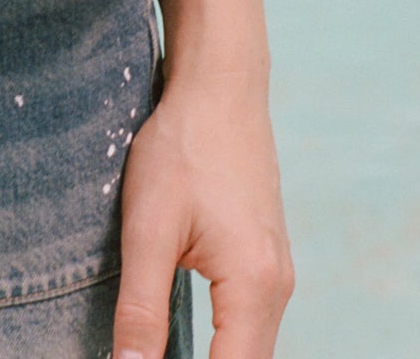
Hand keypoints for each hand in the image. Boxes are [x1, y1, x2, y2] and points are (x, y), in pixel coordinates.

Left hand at [111, 72, 293, 358]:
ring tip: (160, 352)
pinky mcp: (266, 259)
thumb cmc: (182, 147)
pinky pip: (250, 322)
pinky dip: (224, 342)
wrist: (220, 87)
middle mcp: (278, 288)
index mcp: (254, 287)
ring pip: (250, 347)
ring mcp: (278, 274)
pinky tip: (188, 342)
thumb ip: (141, 307)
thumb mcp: (147, 228)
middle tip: (147, 355)